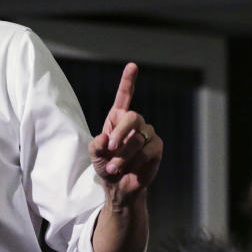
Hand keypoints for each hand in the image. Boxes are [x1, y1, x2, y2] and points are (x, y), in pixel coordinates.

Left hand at [89, 62, 161, 198]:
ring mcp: (147, 134)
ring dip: (123, 155)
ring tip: (113, 168)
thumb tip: (103, 139)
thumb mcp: (95, 156)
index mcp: (117, 118)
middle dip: (119, 133)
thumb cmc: (105, 167)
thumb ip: (95, 146)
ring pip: (138, 138)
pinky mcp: (156, 147)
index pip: (124, 96)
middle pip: (132, 116)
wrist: (119, 186)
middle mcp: (134, 123)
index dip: (128, 80)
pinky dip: (135, 161)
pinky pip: (148, 150)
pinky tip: (128, 169)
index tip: (132, 66)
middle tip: (109, 148)